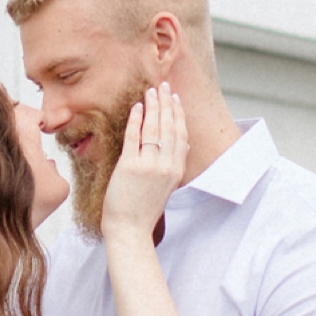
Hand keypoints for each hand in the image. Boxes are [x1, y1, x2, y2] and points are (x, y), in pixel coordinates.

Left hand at [99, 83, 189, 240]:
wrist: (130, 229)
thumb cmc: (144, 209)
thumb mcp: (168, 186)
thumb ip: (175, 164)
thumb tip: (185, 146)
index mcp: (177, 170)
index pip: (181, 134)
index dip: (178, 114)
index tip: (175, 98)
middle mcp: (166, 166)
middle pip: (169, 127)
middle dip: (166, 104)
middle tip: (162, 86)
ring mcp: (149, 166)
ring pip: (154, 128)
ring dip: (153, 107)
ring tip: (150, 92)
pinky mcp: (130, 166)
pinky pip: (134, 137)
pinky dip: (136, 120)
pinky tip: (136, 107)